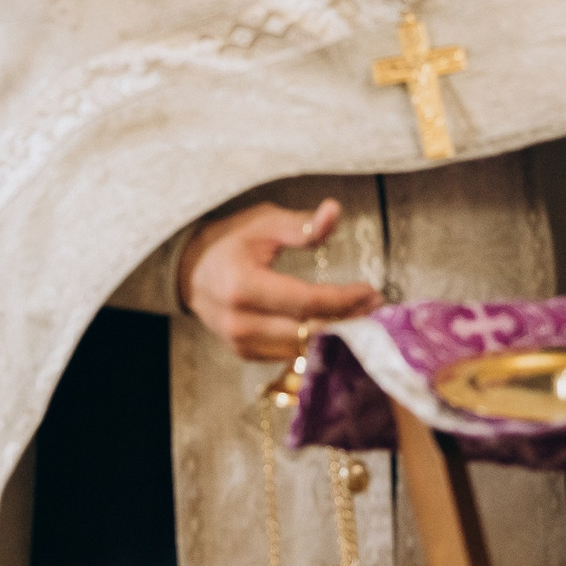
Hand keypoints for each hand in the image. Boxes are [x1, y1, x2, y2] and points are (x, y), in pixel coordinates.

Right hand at [176, 199, 380, 360]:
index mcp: (242, 286)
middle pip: (307, 331)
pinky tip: (336, 326)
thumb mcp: (264, 223)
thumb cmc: (230, 241)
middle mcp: (239, 322)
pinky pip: (289, 355)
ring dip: (336, 335)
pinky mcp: (245, 354)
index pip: (305, 302)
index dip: (343, 299)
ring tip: (362, 315)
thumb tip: (334, 211)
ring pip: (301, 349)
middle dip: (347, 321)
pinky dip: (315, 343)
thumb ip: (301, 225)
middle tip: (376, 306)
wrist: (190, 269)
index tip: (371, 290)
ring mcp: (240, 343)